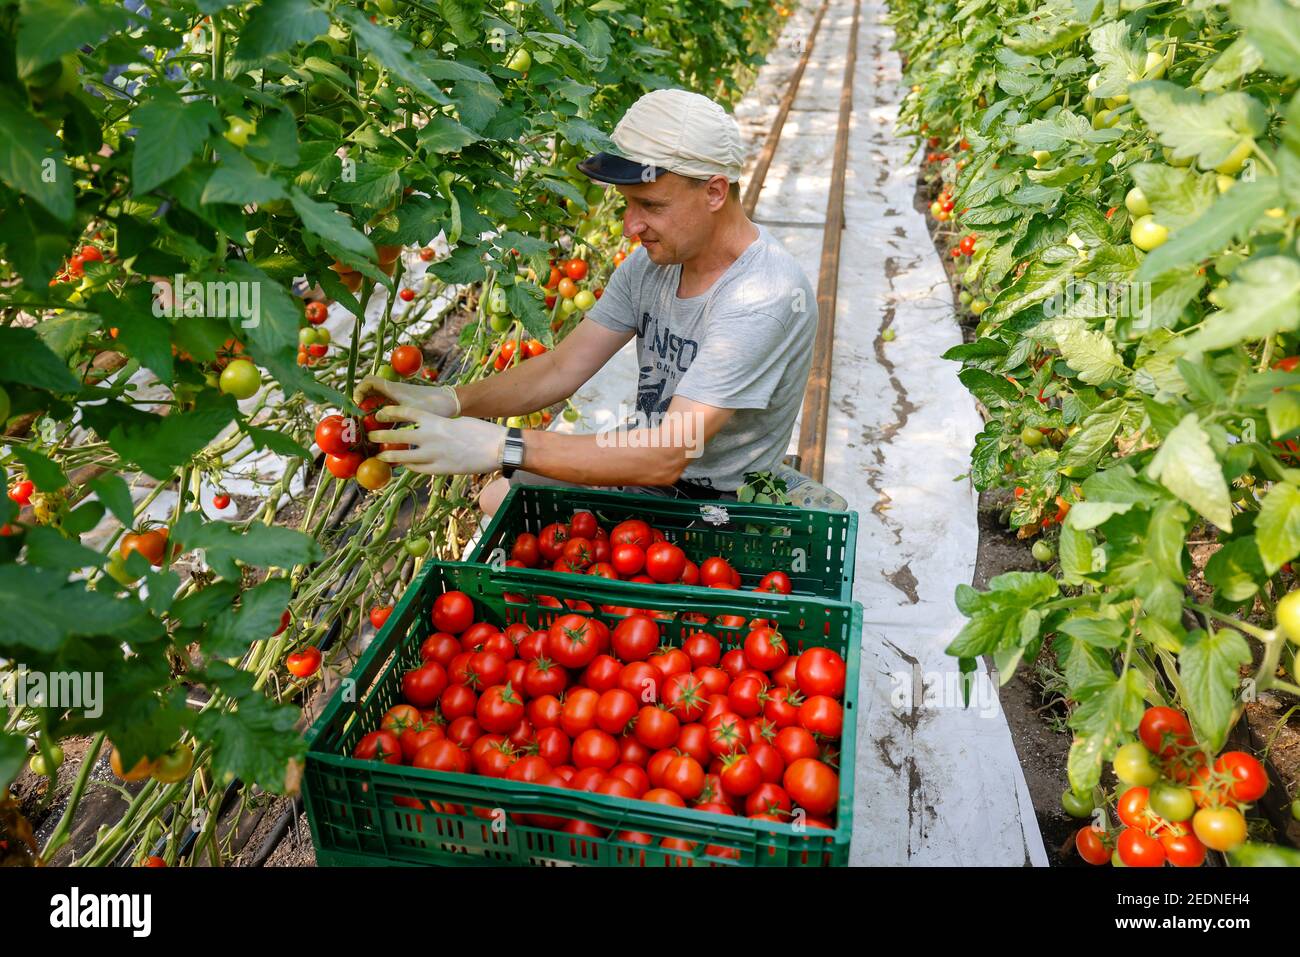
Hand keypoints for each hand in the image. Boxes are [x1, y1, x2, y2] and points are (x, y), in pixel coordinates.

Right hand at [352, 375, 458, 417]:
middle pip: (370, 392)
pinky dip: (382, 416)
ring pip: (378, 401)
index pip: (369, 381)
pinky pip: (387, 408)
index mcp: (394, 389)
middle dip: (361, 403)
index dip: (359, 390)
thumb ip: (394, 414)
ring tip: (366, 426)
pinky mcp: (405, 405)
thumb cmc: (434, 405)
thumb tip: (376, 418)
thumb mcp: (412, 411)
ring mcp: (399, 398)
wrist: (452, 403)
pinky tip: (382, 429)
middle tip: (358, 419)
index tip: (357, 404)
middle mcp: (394, 391)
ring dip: (370, 410)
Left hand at [369, 406, 505, 475]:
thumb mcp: (456, 421)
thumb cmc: (480, 431)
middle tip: (371, 436)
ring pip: (404, 457)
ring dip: (390, 456)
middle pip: (398, 435)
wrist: (496, 448)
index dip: (390, 412)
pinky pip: (419, 469)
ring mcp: (434, 454)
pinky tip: (406, 466)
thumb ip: (439, 424)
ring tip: (380, 456)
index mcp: (435, 420)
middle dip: (382, 435)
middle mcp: (430, 436)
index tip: (380, 413)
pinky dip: (410, 467)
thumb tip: (426, 427)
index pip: (406, 413)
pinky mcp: (440, 469)